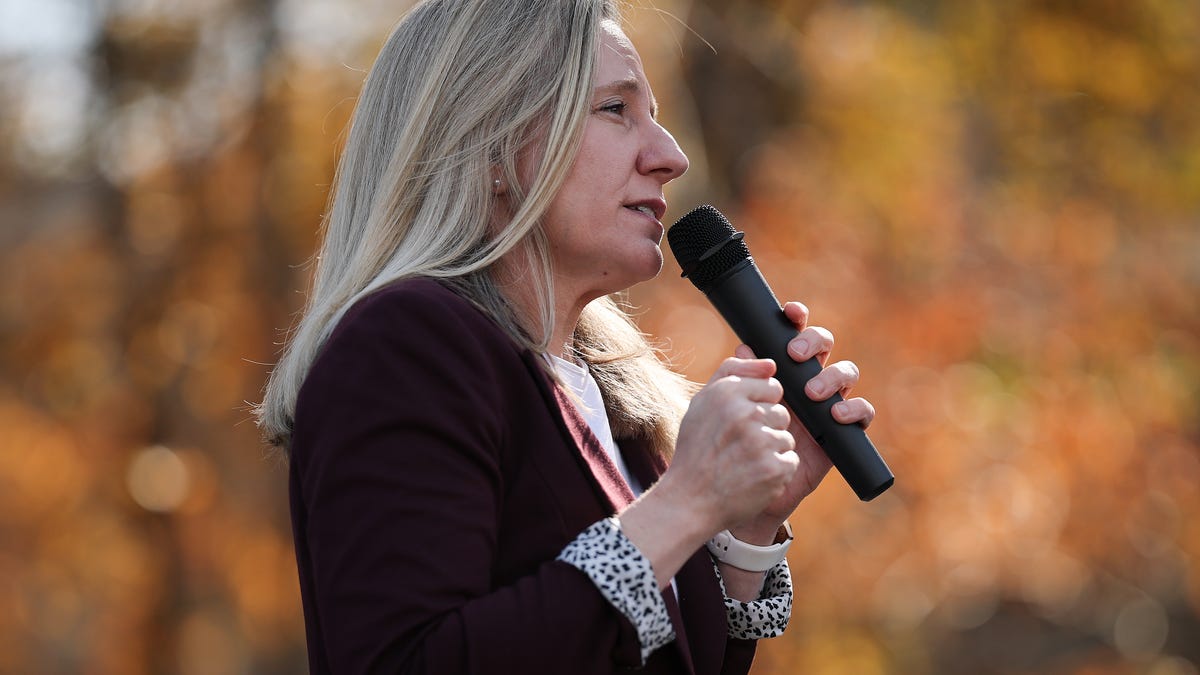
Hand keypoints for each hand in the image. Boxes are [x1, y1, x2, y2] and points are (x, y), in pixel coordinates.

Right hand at [663, 356, 799, 533]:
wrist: (690, 500)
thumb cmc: (697, 449)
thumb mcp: (702, 404)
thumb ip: (733, 373)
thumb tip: (770, 363)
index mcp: (726, 393)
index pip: (772, 386)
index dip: (757, 406)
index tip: (738, 423)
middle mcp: (745, 413)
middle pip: (781, 412)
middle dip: (766, 428)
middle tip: (739, 446)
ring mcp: (761, 442)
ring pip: (786, 437)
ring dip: (771, 451)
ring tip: (744, 462)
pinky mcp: (775, 468)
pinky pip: (791, 460)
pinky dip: (776, 471)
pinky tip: (752, 477)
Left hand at [730, 301, 875, 542]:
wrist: (748, 484)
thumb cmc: (739, 442)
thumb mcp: (731, 409)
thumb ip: (736, 378)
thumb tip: (745, 349)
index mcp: (780, 370)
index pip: (792, 335)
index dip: (796, 318)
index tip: (791, 313)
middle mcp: (807, 381)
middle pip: (824, 347)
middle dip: (814, 342)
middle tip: (796, 356)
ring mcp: (827, 404)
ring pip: (846, 373)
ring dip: (832, 377)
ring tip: (811, 394)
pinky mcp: (841, 431)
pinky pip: (862, 412)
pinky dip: (854, 409)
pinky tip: (836, 414)